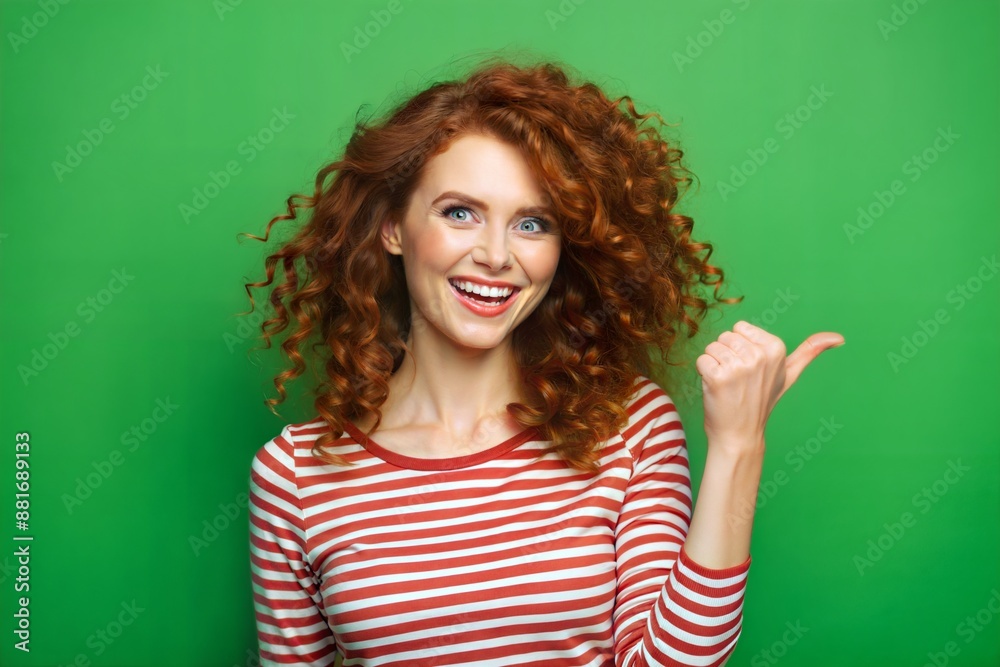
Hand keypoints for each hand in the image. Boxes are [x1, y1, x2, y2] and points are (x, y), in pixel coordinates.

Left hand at [695, 321, 844, 448]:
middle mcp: (759, 355)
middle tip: (738, 380)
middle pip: (725, 336)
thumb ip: (810, 352)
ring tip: (728, 385)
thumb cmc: (762, 402)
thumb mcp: (789, 375)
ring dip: (714, 365)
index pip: (740, 328)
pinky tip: (716, 390)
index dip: (741, 347)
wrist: (740, 435)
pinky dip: (703, 374)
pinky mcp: (717, 376)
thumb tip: (839, 338)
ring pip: (712, 347)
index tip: (751, 369)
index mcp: (776, 348)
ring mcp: (738, 366)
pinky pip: (701, 360)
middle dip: (727, 355)